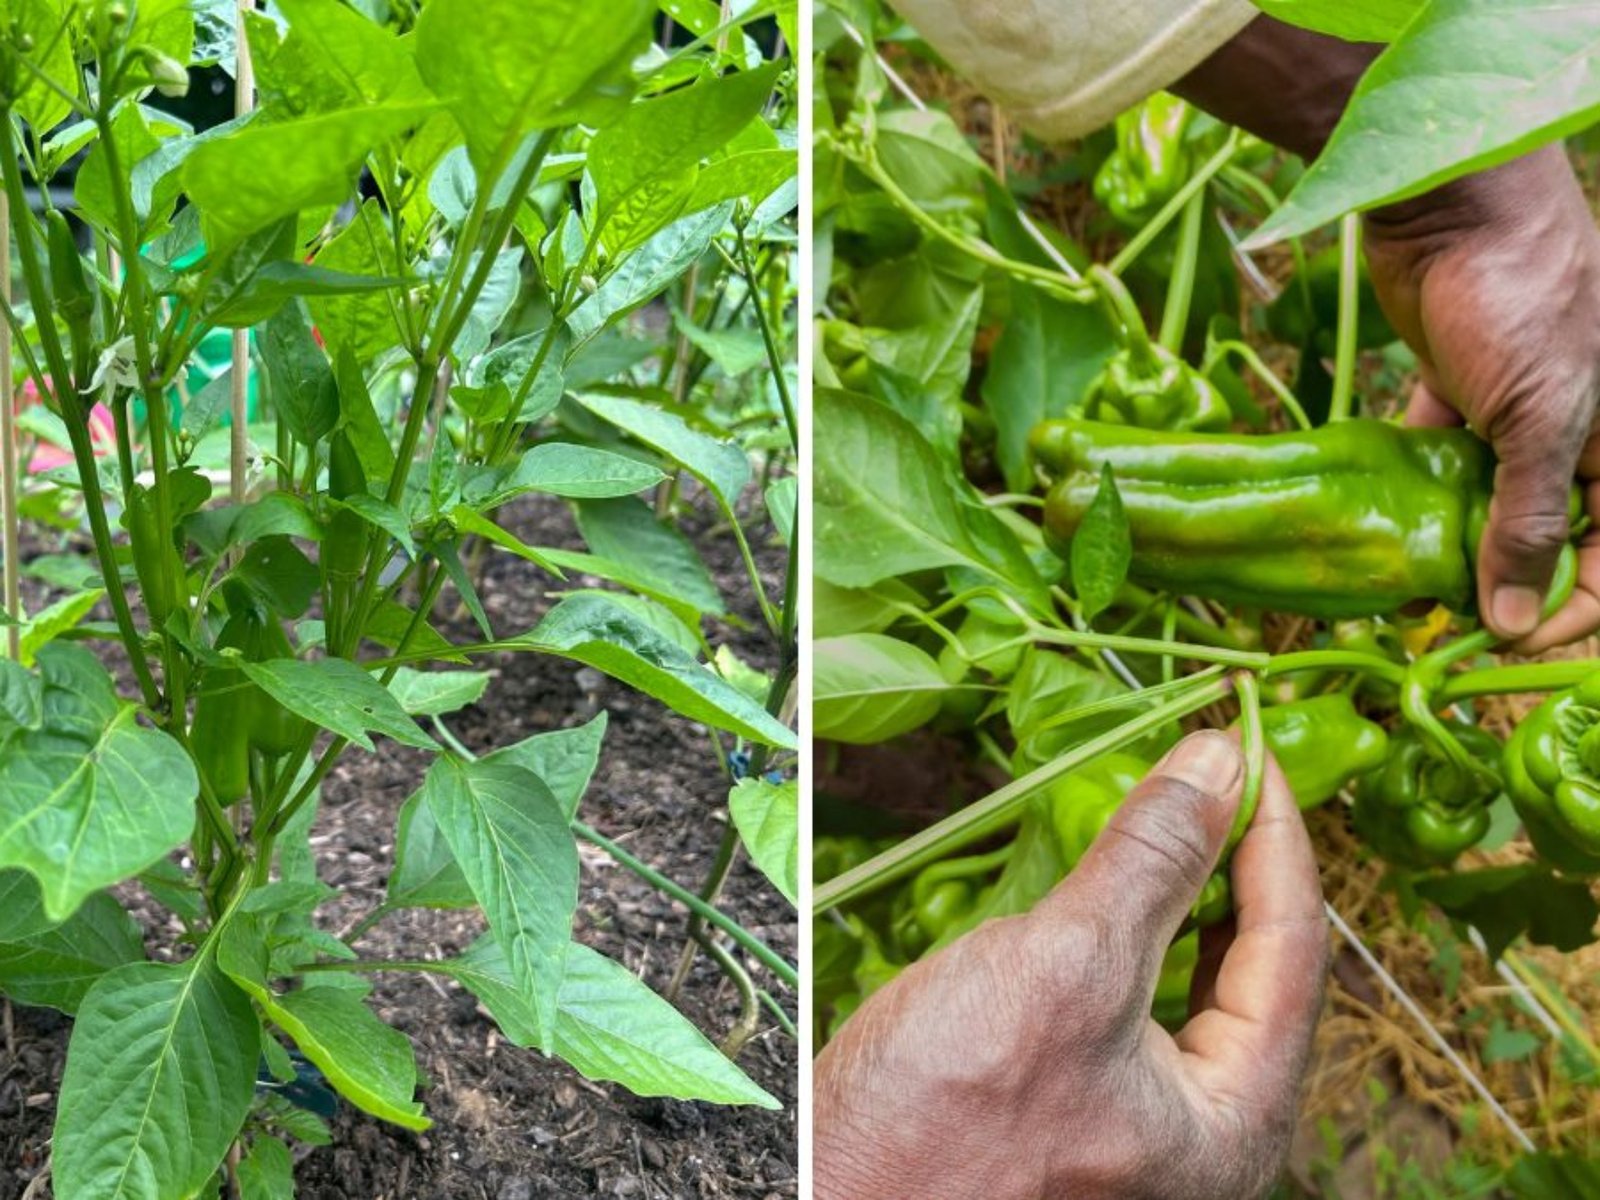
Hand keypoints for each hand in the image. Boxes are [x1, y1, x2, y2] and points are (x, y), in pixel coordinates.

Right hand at [813, 731, 1327, 1199]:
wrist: (833, 1193)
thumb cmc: (946, 1114)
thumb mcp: (1064, 967)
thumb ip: (1152, 863)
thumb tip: (1217, 766)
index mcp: (1236, 1119)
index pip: (1293, 946)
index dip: (1274, 835)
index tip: (1248, 747)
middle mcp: (1203, 1128)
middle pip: (1252, 964)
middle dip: (1231, 857)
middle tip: (1211, 768)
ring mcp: (1139, 1119)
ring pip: (1188, 974)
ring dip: (1176, 884)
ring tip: (1162, 804)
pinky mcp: (1075, 1100)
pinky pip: (1129, 996)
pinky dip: (1122, 924)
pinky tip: (1096, 878)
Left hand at [1364, 145, 1599, 650]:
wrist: (1452, 205)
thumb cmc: (1523, 301)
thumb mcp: (1542, 419)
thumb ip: (1531, 521)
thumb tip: (1516, 624)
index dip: (1573, 605)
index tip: (1510, 640)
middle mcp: (1584, 430)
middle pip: (1553, 531)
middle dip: (1506, 579)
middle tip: (1445, 618)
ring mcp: (1519, 409)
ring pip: (1492, 498)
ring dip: (1454, 540)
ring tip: (1407, 584)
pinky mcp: (1459, 388)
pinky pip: (1444, 455)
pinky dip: (1419, 487)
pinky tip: (1382, 523)